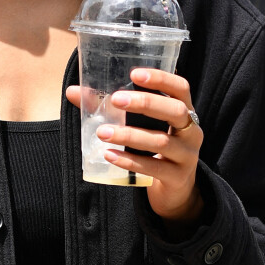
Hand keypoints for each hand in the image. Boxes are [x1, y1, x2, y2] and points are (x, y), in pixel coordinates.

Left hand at [66, 68, 203, 226]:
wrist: (175, 190)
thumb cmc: (154, 148)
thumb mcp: (140, 125)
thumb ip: (109, 108)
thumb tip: (73, 91)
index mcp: (184, 111)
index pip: (180, 88)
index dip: (161, 78)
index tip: (135, 74)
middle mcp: (191, 131)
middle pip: (175, 111)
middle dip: (145, 104)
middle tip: (115, 100)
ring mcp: (187, 156)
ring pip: (161, 141)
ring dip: (129, 135)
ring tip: (102, 133)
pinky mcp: (178, 177)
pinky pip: (154, 168)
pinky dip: (130, 161)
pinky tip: (110, 155)